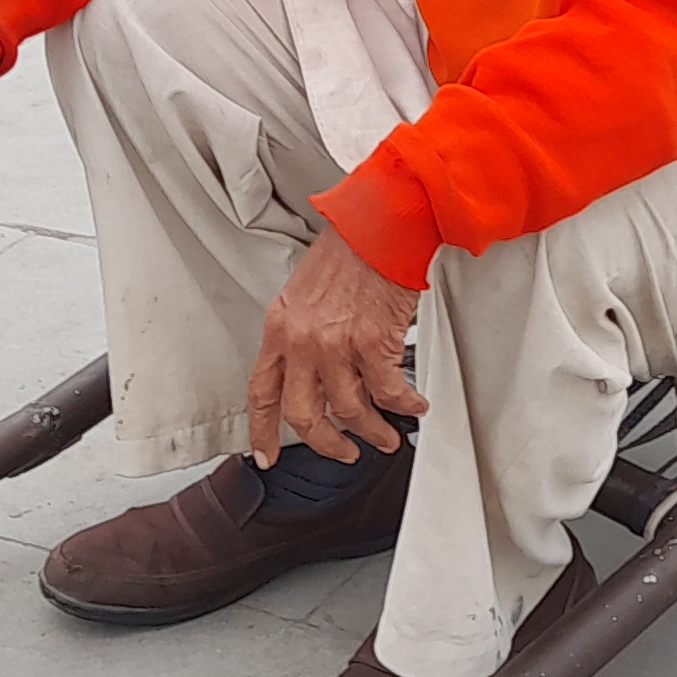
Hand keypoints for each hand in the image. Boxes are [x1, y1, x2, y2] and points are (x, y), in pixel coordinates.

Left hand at [248, 236, 427, 465]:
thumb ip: (303, 330)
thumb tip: (315, 368)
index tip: (267, 455)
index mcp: (280, 326)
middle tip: (343, 453)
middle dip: (326, 443)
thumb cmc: (351, 246)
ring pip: (349, 410)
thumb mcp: (306, 290)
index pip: (262, 391)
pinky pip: (388, 392)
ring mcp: (335, 343)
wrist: (381, 222)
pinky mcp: (372, 342)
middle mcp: (302, 339)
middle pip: (304, 414)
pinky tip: (414, 405)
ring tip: (386, 436)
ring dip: (372, 431)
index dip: (263, 431)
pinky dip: (405, 406)